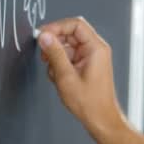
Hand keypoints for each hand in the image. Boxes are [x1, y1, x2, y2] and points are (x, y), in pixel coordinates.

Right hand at [38, 17, 123, 134]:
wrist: (101, 119)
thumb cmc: (89, 102)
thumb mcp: (66, 76)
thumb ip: (54, 53)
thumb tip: (44, 36)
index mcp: (96, 48)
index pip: (75, 24)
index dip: (56, 27)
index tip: (42, 36)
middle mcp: (96, 50)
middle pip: (70, 34)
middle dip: (55, 45)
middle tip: (45, 57)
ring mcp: (92, 58)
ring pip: (67, 47)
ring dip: (56, 58)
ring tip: (55, 74)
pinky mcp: (87, 65)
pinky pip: (69, 57)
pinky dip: (60, 65)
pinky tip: (59, 79)